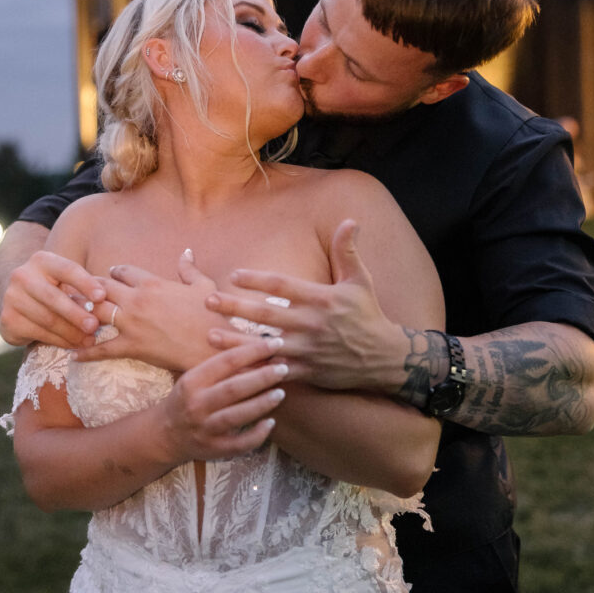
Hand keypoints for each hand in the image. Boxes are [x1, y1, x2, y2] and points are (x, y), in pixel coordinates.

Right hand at [0, 250, 105, 347]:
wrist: (18, 300)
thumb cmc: (53, 289)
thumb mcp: (66, 282)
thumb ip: (83, 291)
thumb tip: (107, 308)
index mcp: (42, 260)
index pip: (67, 269)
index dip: (85, 283)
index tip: (102, 296)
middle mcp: (22, 275)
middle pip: (53, 297)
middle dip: (76, 314)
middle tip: (95, 326)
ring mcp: (12, 298)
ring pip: (47, 319)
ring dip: (71, 332)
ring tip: (89, 340)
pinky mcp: (8, 320)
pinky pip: (38, 333)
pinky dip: (60, 341)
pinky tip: (74, 345)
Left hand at [74, 250, 219, 368]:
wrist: (214, 345)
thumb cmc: (212, 315)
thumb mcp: (203, 286)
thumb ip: (189, 268)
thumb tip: (186, 252)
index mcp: (152, 283)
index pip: (123, 271)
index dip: (114, 272)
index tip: (109, 275)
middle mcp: (136, 300)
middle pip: (101, 288)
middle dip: (89, 289)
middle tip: (78, 291)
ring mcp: (131, 323)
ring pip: (96, 313)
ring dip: (81, 313)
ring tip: (67, 315)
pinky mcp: (131, 346)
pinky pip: (102, 349)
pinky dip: (85, 352)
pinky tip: (72, 354)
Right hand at [162, 336, 287, 462]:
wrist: (166, 435)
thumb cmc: (187, 398)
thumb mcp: (195, 378)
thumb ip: (221, 365)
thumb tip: (258, 345)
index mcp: (192, 381)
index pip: (226, 362)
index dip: (252, 351)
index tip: (275, 343)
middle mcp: (196, 404)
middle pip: (233, 388)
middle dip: (261, 377)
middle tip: (283, 368)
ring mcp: (204, 428)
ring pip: (237, 415)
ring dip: (261, 404)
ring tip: (281, 393)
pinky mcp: (213, 449)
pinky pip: (239, 444)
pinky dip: (257, 435)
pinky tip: (271, 423)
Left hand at [205, 220, 400, 390]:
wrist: (384, 358)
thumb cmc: (368, 315)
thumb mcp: (361, 280)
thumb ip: (348, 251)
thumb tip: (350, 220)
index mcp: (322, 299)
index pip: (283, 286)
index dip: (257, 280)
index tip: (234, 275)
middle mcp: (312, 324)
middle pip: (267, 315)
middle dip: (236, 307)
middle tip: (209, 300)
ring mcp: (309, 350)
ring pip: (265, 345)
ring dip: (237, 340)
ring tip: (211, 333)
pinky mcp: (308, 372)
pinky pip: (277, 370)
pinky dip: (255, 368)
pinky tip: (233, 366)